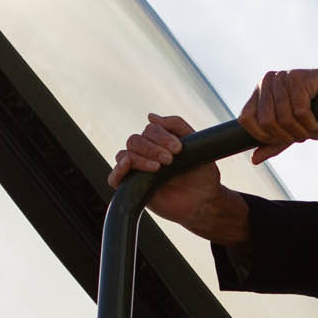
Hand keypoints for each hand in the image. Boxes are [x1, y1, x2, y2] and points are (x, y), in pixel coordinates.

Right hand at [108, 114, 249, 241]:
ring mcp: (137, 171)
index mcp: (159, 142)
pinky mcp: (132, 189)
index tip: (178, 148)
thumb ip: (177, 125)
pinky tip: (128, 165)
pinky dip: (117, 170)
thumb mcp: (195, 144)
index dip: (162, 136)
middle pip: (134, 140)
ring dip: (140, 158)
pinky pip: (114, 178)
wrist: (204, 201)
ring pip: (124, 155)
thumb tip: (151, 117)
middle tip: (169, 160)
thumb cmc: (201, 173)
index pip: (150, 130)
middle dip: (151, 148)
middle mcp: (145, 154)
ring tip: (158, 168)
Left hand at [238, 67, 317, 163]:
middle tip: (302, 137)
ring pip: (285, 119)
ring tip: (314, 133)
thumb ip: (272, 143)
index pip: (246, 119)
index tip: (280, 140)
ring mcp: (283, 78)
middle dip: (286, 137)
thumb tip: (254, 160)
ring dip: (302, 133)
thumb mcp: (289, 128)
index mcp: (260, 91)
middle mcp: (268, 82)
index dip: (261, 136)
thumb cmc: (311, 107)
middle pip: (266, 122)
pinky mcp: (300, 78)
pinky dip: (311, 126)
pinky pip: (300, 111)